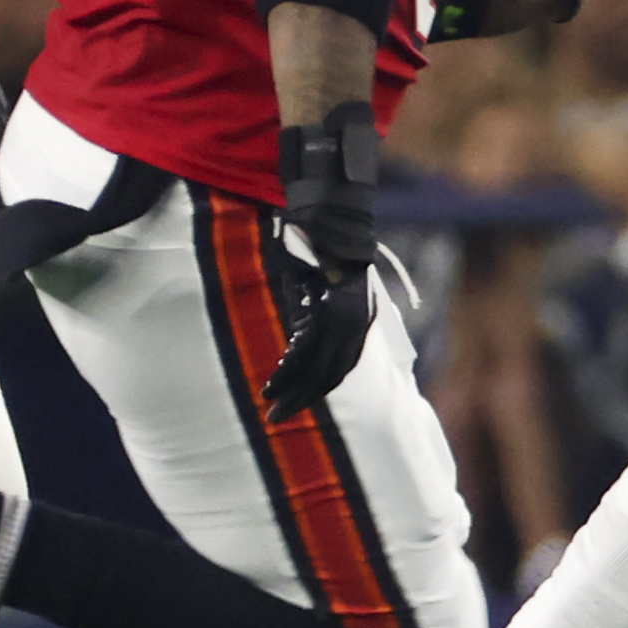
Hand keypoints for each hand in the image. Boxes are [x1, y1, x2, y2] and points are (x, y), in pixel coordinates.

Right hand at [261, 104, 380, 417]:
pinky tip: (271, 384)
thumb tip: (299, 337)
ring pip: (319, 367)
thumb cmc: (317, 243)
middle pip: (331, 374)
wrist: (325, 207)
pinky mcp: (325, 302)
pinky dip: (289, 369)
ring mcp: (343, 311)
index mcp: (356, 316)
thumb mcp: (320, 282)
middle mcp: (355, 318)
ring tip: (271, 408)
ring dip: (294, 391)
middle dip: (304, 400)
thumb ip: (315, 311)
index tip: (294, 406)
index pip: (340, 367)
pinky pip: (306, 347)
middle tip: (278, 420)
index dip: (317, 390)